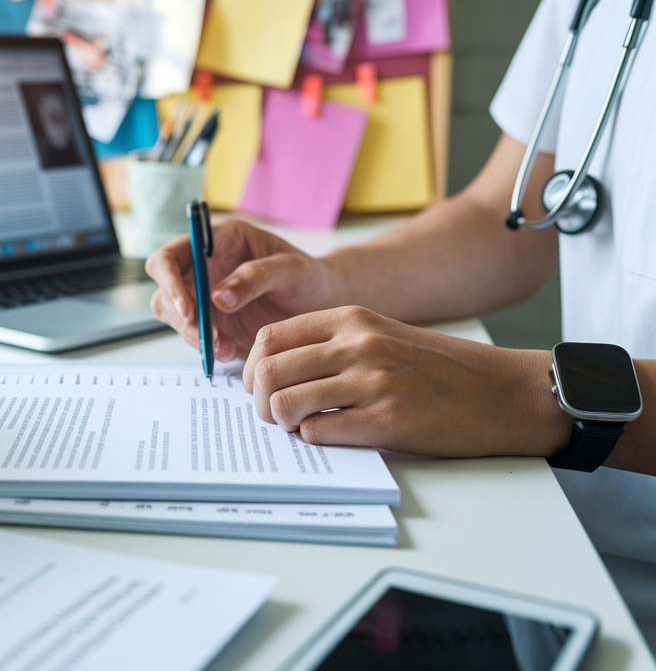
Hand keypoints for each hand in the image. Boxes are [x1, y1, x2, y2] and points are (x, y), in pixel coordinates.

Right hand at [146, 219, 337, 360]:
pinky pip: (194, 336)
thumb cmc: (309, 277)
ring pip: (174, 316)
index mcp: (218, 240)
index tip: (189, 310)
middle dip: (181, 316)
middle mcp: (203, 267)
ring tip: (225, 348)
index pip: (170, 256)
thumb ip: (256, 277)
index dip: (169, 282)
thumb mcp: (291, 270)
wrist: (322, 303)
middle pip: (164, 290)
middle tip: (209, 338)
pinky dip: (205, 348)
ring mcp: (204, 296)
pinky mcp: (212, 322)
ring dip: (193, 335)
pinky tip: (229, 351)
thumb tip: (218, 298)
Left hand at [241, 306, 573, 457]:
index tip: (259, 387)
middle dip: (259, 401)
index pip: (270, 338)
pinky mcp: (389, 419)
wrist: (505, 393)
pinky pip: (319, 432)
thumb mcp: (382, 336)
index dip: (252, 368)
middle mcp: (358, 344)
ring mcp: (373, 381)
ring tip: (299, 429)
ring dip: (282, 423)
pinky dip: (313, 439)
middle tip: (272, 416)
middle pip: (268, 370)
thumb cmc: (441, 370)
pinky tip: (332, 436)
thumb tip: (273, 373)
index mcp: (351, 319)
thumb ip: (332, 346)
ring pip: (285, 403)